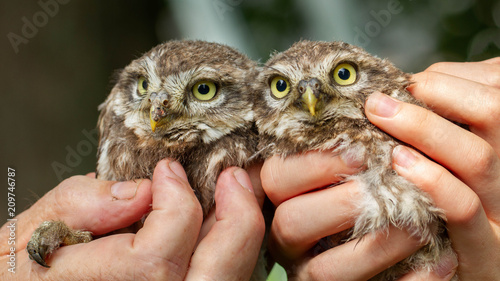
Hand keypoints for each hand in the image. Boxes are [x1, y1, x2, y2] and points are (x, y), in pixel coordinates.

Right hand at [0, 159, 264, 279]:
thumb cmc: (20, 275)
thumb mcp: (29, 235)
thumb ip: (82, 205)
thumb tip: (140, 190)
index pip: (156, 258)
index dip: (174, 204)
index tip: (168, 171)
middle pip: (214, 278)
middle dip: (237, 220)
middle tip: (235, 177)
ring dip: (242, 236)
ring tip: (237, 195)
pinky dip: (233, 255)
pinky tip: (223, 228)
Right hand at [261, 57, 499, 279]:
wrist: (387, 247)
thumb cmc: (369, 190)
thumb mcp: (351, 165)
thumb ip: (349, 145)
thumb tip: (374, 103)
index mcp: (285, 198)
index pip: (276, 178)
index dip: (315, 163)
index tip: (360, 150)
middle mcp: (289, 238)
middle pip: (290, 222)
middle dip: (342, 202)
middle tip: (387, 185)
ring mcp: (312, 271)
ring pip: (326, 269)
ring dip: (380, 243)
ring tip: (423, 222)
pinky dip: (409, 280)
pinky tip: (441, 261)